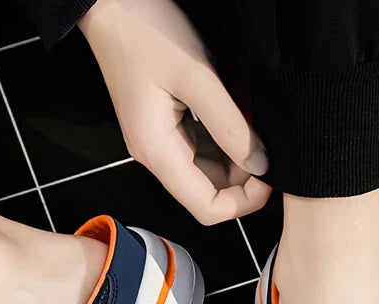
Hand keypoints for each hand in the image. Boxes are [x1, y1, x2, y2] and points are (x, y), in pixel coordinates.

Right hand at [79, 0, 270, 224]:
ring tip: (253, 122)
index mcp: (159, 153)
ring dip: (236, 155)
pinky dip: (224, 138)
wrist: (110, 5)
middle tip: (266, 144)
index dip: (242, 202)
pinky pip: (201, 147)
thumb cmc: (146, 32)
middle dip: (243, 177)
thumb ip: (230, 126)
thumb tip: (260, 164)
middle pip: (208, 193)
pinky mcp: (165, 126)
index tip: (269, 177)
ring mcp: (160, 142)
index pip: (206, 208)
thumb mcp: (197, 77)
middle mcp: (157, 156)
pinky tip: (238, 113)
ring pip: (208, 171)